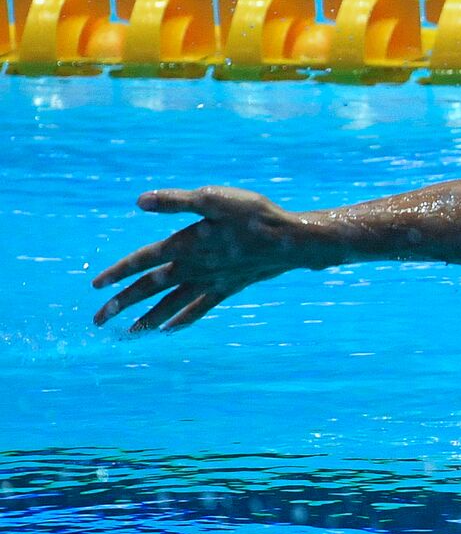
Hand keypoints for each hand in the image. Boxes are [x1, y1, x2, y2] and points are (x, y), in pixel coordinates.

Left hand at [93, 186, 316, 331]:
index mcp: (186, 245)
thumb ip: (176, 201)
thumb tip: (139, 201)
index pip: (143, 260)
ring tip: (129, 334)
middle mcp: (195, 268)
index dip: (118, 272)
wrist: (293, 241)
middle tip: (98, 320)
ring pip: (173, 304)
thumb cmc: (255, 216)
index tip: (95, 287)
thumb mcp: (215, 199)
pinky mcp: (229, 287)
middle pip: (152, 289)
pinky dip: (183, 320)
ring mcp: (212, 281)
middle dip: (123, 304)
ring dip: (149, 319)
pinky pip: (200, 308)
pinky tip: (171, 330)